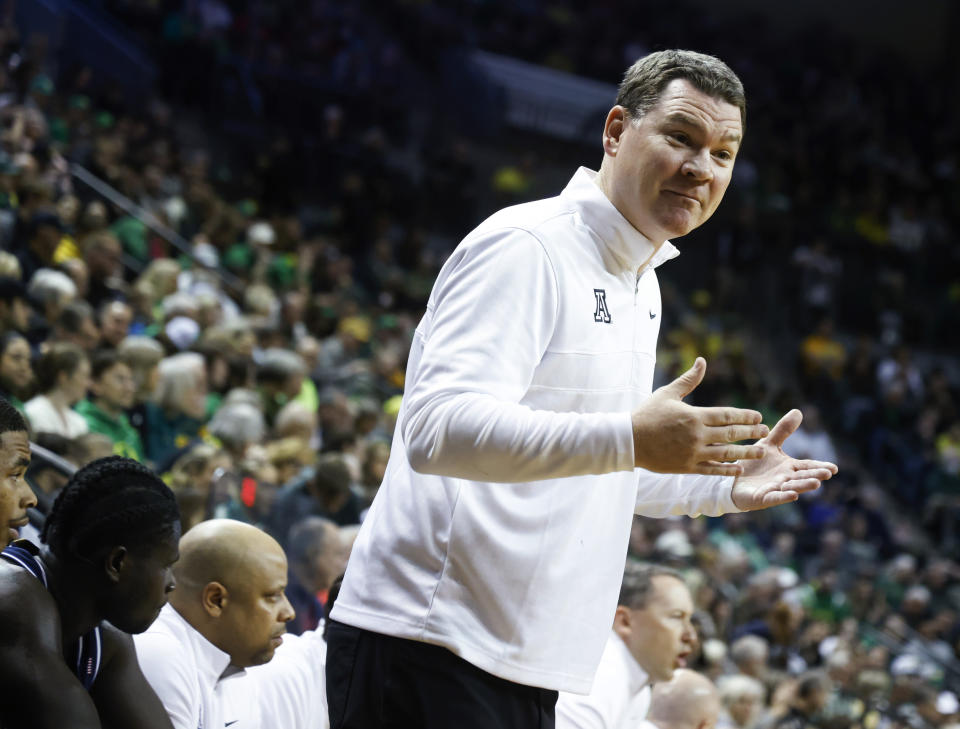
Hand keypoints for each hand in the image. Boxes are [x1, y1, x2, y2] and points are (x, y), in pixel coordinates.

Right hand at [631, 357, 768, 475]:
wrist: (628, 440)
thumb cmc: (647, 414)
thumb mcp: (668, 393)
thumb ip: (688, 380)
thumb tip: (702, 361)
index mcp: (694, 416)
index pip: (727, 415)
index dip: (745, 416)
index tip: (757, 417)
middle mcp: (696, 435)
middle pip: (731, 434)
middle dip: (750, 432)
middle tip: (764, 431)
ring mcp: (692, 453)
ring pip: (725, 454)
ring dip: (745, 452)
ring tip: (759, 451)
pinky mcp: (686, 467)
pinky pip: (711, 469)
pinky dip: (726, 469)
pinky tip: (738, 469)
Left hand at [731, 409, 838, 510]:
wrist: (734, 481)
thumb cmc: (755, 465)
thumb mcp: (768, 444)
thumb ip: (783, 431)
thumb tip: (798, 411)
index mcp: (789, 467)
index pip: (807, 466)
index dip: (820, 467)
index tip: (834, 468)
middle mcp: (785, 479)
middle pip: (802, 477)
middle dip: (815, 475)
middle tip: (827, 474)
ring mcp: (775, 489)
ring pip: (791, 488)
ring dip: (803, 486)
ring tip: (816, 484)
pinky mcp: (762, 498)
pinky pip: (774, 498)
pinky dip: (784, 497)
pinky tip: (794, 496)